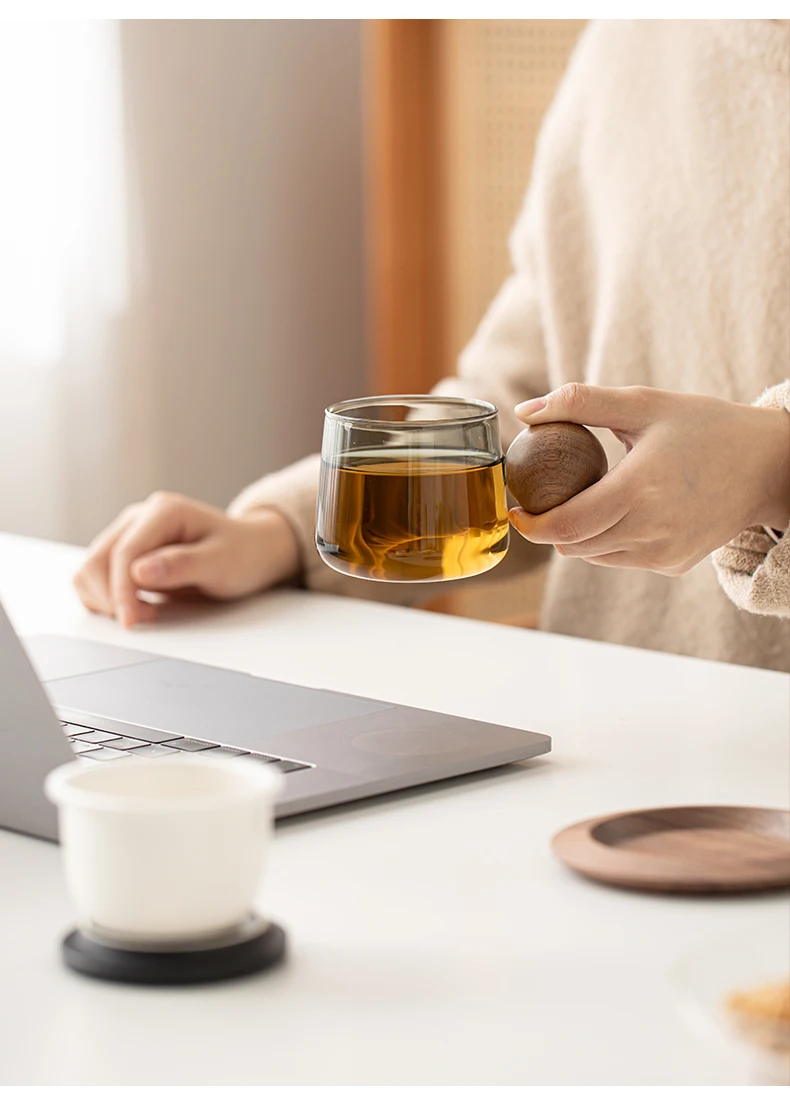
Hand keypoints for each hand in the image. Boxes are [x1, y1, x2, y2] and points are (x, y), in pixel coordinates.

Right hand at [74, 493, 300, 626]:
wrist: (251, 552)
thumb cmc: (241, 555)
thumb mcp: (221, 563)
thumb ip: (182, 566)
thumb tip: (138, 572)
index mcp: (163, 511)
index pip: (124, 552)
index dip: (121, 590)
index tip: (131, 620)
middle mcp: (140, 517)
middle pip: (98, 559)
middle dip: (112, 596)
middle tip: (144, 619)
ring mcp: (130, 533)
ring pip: (91, 568)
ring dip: (106, 598)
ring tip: (145, 612)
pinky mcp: (126, 552)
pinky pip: (97, 576)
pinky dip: (106, 597)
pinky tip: (137, 607)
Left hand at [508, 383, 789, 575]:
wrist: (768, 465)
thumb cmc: (706, 427)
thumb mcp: (645, 404)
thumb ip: (581, 403)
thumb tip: (525, 412)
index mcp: (642, 488)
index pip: (567, 525)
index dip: (532, 524)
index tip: (515, 508)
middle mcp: (653, 528)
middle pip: (574, 545)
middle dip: (549, 527)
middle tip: (540, 500)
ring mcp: (665, 552)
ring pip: (594, 556)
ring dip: (577, 534)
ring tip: (583, 499)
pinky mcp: (674, 564)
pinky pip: (620, 559)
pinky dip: (606, 540)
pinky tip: (619, 510)